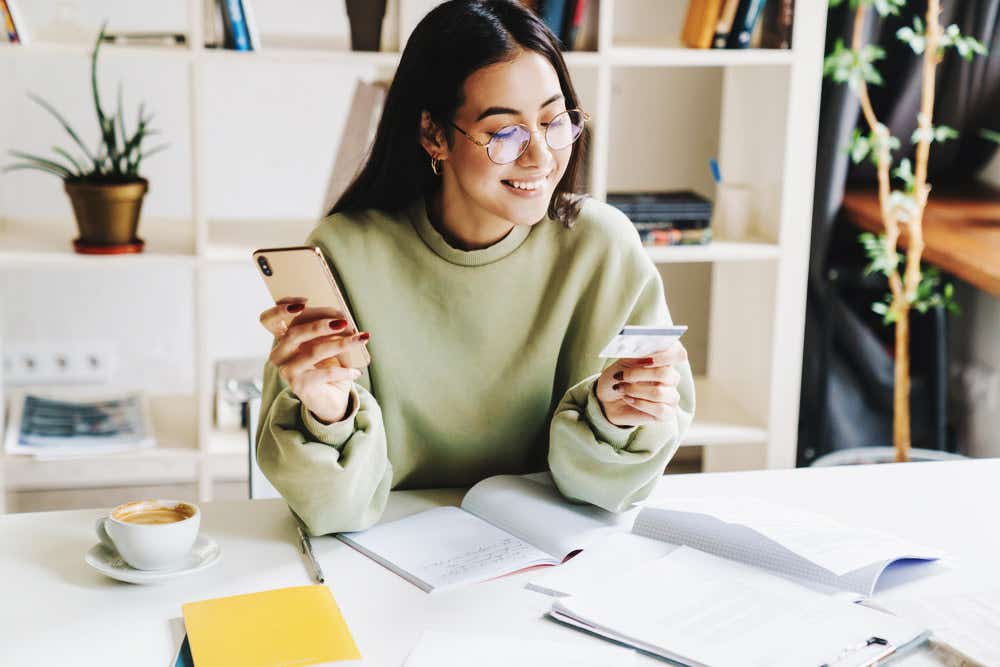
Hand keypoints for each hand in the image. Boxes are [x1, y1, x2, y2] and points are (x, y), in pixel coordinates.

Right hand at [259, 299, 370, 423]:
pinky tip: (356, 371)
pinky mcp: (300, 386)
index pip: (268, 320)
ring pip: (313, 351)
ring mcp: (287, 372)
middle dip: (320, 324)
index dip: (280, 309)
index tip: (304, 301)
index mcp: (283, 340)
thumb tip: (343, 319)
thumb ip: (326, 331)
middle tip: (343, 321)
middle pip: (294, 333)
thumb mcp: (325, 344)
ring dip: (341, 343)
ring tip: (361, 339)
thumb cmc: (327, 366)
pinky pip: (325, 373)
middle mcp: (279, 355)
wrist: (330, 399)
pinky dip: (344, 371)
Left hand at [595, 341, 686, 426]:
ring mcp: (671, 396)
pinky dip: (639, 403)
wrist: (606, 399)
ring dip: (634, 390)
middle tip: (621, 375)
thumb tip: (645, 348)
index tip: (647, 358)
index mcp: (664, 360)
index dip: (666, 355)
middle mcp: (671, 378)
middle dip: (639, 374)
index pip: (679, 353)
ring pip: (659, 393)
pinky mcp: (667, 414)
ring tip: (621, 388)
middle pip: (666, 373)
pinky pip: (659, 409)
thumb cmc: (617, 377)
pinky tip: (628, 399)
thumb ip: (637, 354)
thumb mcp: (622, 362)